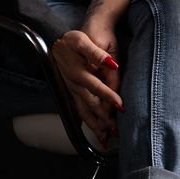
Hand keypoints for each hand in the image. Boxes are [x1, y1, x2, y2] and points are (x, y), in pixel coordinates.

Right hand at [50, 29, 123, 144]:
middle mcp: (73, 85)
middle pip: (90, 105)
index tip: (121, 107)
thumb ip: (95, 53)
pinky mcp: (72, 92)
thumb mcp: (81, 40)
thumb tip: (111, 64)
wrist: (59, 41)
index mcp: (77, 72)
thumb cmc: (73, 40)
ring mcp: (71, 90)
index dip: (108, 97)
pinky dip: (88, 121)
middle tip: (116, 132)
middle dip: (103, 119)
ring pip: (84, 111)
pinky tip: (95, 129)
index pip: (96, 87)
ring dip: (95, 125)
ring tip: (105, 139)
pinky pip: (80, 109)